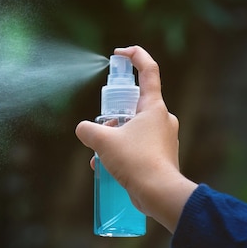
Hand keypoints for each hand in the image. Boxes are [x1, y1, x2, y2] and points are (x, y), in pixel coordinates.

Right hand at [75, 46, 196, 232]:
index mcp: (153, 106)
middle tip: (101, 125)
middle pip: (134, 104)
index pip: (148, 71)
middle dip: (113, 113)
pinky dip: (121, 152)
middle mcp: (162, 119)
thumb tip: (83, 129)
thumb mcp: (104, 141)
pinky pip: (137, 146)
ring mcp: (163, 138)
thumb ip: (88, 130)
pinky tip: (106, 167)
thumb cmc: (136, 161)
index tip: (120, 53)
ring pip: (133, 128)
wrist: (160, 194)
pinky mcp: (161, 156)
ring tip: (99, 154)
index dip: (135, 56)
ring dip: (114, 137)